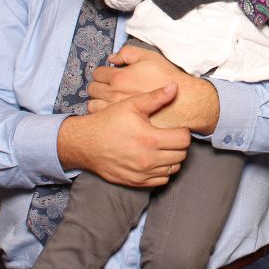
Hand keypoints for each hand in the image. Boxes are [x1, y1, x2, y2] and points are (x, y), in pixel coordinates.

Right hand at [57, 83, 190, 186]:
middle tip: (171, 136)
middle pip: (181, 155)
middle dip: (179, 144)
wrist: (84, 144)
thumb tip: (174, 86)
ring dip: (173, 158)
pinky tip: (156, 159)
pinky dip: (163, 171)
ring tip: (164, 146)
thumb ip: (156, 97)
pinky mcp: (136, 182)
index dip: (183, 131)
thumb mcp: (131, 104)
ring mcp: (142, 173)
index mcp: (150, 139)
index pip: (184, 139)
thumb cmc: (108, 122)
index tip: (176, 127)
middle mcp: (148, 159)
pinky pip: (162, 181)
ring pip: (173, 169)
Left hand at [89, 44, 219, 133]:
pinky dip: (102, 112)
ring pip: (93, 104)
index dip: (103, 72)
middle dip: (98, 85)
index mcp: (119, 77)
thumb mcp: (149, 57)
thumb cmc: (166, 78)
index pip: (98, 73)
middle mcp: (113, 94)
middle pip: (92, 88)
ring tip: (108, 99)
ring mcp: (116, 110)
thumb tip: (112, 58)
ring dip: (97, 99)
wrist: (181, 101)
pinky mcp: (121, 122)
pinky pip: (101, 117)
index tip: (109, 75)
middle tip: (108, 86)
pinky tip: (112, 110)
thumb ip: (128, 53)